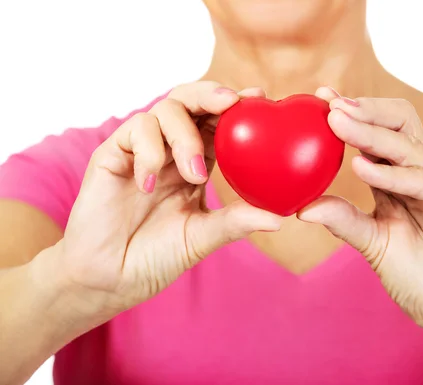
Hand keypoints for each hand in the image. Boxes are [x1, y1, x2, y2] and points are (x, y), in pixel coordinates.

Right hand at [53, 81, 281, 320]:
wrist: (109, 279)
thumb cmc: (155, 257)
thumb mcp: (201, 238)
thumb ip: (235, 222)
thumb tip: (280, 219)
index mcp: (196, 163)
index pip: (218, 124)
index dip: (237, 108)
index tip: (259, 97)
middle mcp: (170, 150)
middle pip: (190, 101)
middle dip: (211, 95)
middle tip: (231, 103)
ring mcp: (141, 150)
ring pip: (165, 110)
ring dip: (185, 136)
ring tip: (194, 174)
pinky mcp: (112, 154)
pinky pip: (134, 131)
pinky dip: (150, 152)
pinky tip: (150, 185)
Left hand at [299, 87, 422, 345]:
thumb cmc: (417, 274)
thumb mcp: (371, 241)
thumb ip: (343, 219)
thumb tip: (302, 208)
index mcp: (402, 177)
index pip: (379, 132)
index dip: (353, 114)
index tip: (320, 99)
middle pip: (399, 122)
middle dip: (364, 109)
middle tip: (329, 104)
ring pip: (406, 145)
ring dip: (369, 132)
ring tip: (335, 122)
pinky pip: (422, 179)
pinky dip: (390, 173)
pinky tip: (360, 167)